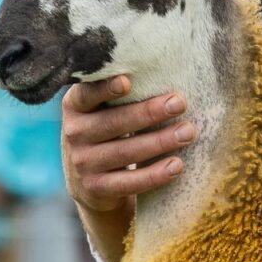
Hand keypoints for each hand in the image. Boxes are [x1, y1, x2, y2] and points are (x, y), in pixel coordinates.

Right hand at [60, 77, 191, 214]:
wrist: (89, 184)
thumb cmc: (106, 134)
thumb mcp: (102, 112)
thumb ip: (119, 96)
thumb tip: (165, 72)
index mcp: (76, 107)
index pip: (87, 95)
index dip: (105, 89)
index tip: (128, 81)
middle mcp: (74, 133)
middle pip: (114, 122)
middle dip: (149, 113)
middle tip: (179, 103)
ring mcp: (83, 163)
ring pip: (125, 152)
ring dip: (160, 141)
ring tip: (188, 132)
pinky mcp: (95, 188)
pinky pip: (129, 182)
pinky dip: (155, 175)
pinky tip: (177, 165)